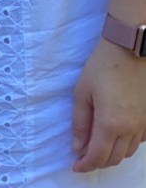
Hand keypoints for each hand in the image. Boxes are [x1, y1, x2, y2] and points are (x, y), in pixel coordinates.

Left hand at [72, 37, 145, 171]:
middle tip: (84, 155)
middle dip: (98, 161)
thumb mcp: (82, 91)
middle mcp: (130, 129)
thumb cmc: (102, 66)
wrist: (129, 49)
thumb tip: (78, 146)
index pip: (98, 157)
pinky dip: (126, 144)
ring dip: (112, 153)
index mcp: (110, 124)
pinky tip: (116, 134)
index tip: (76, 166)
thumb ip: (80, 122)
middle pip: (114, 158)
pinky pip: (139, 141)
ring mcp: (142, 124)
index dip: (86, 165)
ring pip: (127, 152)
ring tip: (98, 144)